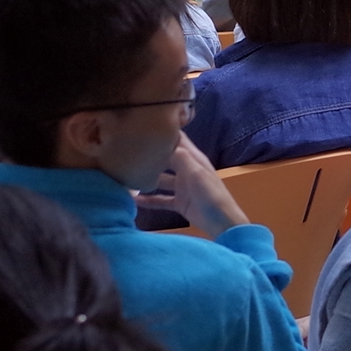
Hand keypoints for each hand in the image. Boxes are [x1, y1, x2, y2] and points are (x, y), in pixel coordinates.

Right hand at [132, 134, 250, 238]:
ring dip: (147, 178)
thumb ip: (181, 157)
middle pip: (166, 158)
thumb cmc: (212, 196)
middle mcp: (186, 170)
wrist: (223, 224)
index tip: (144, 126)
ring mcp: (182, 187)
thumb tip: (163, 142)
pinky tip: (134, 200)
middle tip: (128, 152)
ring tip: (127, 176)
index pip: (178, 139)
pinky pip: (161, 199)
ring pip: (161, 179)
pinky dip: (149, 200)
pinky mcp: (179, 202)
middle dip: (150, 155)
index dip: (165, 131)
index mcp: (193, 159)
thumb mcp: (196, 173)